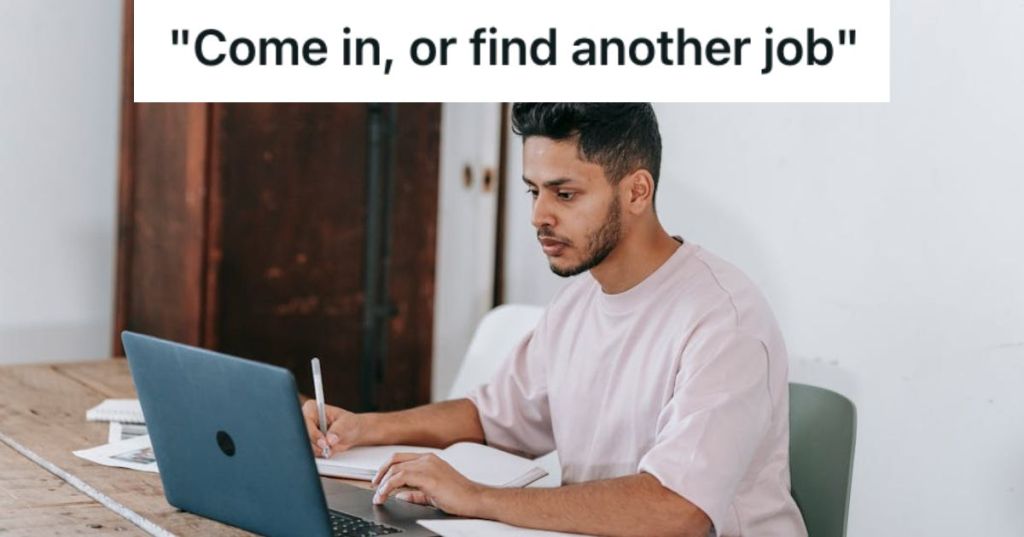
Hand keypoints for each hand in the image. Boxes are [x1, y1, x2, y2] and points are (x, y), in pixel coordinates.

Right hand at [301, 400, 363, 456]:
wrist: (352, 432)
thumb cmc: (349, 423)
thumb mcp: (346, 424)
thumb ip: (338, 431)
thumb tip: (330, 439)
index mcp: (312, 408)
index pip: (305, 422)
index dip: (313, 434)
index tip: (324, 442)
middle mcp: (305, 420)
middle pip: (302, 436)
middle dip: (316, 444)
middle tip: (328, 447)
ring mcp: (306, 432)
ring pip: (305, 445)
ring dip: (318, 450)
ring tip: (330, 446)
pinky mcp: (308, 442)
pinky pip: (308, 451)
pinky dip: (318, 453)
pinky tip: (327, 449)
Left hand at [371, 453, 486, 515]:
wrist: (475, 499)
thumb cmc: (458, 496)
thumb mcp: (431, 494)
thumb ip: (415, 493)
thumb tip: (399, 495)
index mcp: (429, 459)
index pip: (400, 458)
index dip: (385, 468)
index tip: (378, 481)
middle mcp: (427, 459)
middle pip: (394, 460)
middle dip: (380, 474)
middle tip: (374, 488)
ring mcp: (428, 466)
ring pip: (395, 468)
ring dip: (382, 483)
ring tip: (378, 496)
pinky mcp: (428, 476)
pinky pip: (401, 477)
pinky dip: (388, 486)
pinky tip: (385, 495)